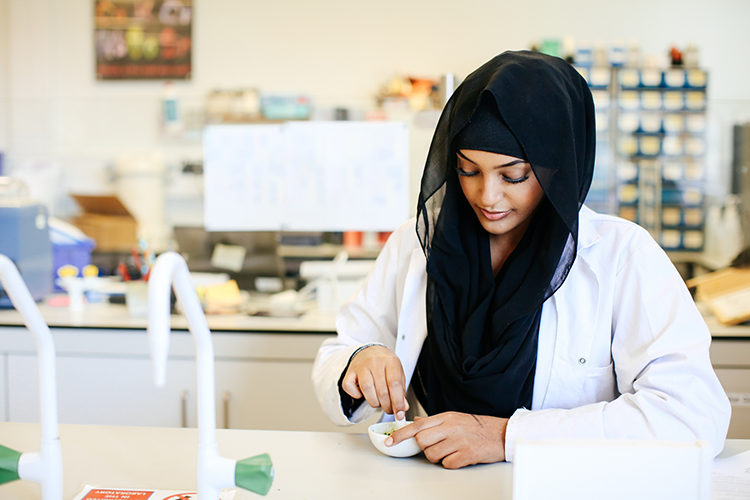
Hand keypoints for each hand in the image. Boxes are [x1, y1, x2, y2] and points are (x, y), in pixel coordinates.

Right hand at [341, 346, 408, 418]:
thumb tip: (403, 407)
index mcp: (390, 361)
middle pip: (381, 390)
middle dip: (387, 406)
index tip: (400, 414)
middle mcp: (375, 362)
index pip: (395, 384)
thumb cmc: (385, 364)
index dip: (398, 402)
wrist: (370, 350)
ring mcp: (361, 366)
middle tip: (390, 409)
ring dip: (374, 402)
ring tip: (378, 402)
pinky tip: (363, 393)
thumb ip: (401, 390)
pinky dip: (356, 395)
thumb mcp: (398, 373)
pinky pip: (349, 387)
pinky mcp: (350, 371)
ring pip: (367, 389)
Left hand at [386, 412, 507, 468]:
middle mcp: (451, 427)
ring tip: (452, 452)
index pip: (417, 425)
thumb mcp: (454, 418)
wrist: (502, 433)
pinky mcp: (468, 453)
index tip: (390, 442)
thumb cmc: (478, 426)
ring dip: (438, 458)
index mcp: (445, 417)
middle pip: (422, 441)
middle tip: (438, 447)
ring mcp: (459, 440)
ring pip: (432, 455)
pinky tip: (460, 457)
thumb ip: (433, 421)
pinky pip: (448, 464)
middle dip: (425, 448)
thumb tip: (416, 421)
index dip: (401, 434)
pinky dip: (452, 464)